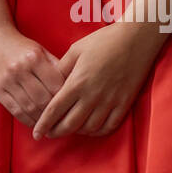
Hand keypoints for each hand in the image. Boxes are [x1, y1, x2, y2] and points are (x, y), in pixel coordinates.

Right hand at [0, 24, 63, 127]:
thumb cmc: (21, 47)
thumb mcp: (41, 50)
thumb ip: (56, 67)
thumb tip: (73, 86)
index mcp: (34, 58)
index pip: (55, 85)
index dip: (65, 98)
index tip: (71, 106)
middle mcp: (20, 69)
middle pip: (43, 99)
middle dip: (54, 112)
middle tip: (62, 119)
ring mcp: (7, 80)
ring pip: (29, 108)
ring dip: (42, 119)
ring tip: (50, 123)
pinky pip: (15, 111)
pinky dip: (28, 120)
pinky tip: (35, 121)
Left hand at [33, 20, 165, 140]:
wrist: (135, 39)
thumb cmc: (103, 40)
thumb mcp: (75, 50)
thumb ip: (61, 69)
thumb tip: (50, 84)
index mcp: (77, 82)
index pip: (55, 110)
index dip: (44, 124)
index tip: (36, 133)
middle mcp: (92, 96)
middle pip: (70, 124)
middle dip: (57, 132)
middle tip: (49, 134)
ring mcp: (110, 102)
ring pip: (89, 129)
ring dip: (77, 132)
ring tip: (69, 129)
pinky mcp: (124, 104)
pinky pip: (109, 127)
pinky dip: (98, 132)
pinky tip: (91, 128)